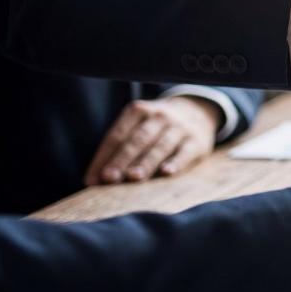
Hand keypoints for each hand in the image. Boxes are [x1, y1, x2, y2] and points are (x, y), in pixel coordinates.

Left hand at [85, 96, 219, 185]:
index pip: (117, 135)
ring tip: (133, 177)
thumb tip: (93, 180)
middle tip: (109, 177)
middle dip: (122, 159)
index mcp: (138, 111)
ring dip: (146, 162)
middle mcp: (159, 116)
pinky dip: (176, 162)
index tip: (92, 178)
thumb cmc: (157, 128)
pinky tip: (167, 172)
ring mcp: (180, 127)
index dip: (103, 157)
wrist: (197, 112)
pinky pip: (185, 152)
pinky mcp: (197, 141)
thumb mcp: (139, 127)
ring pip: (160, 146)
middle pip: (137, 140)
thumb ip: (118, 149)